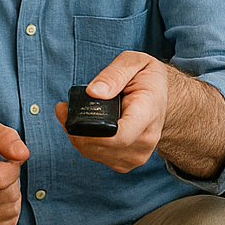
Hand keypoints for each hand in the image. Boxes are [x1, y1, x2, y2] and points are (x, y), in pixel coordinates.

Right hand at [0, 117, 29, 224]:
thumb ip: (1, 135)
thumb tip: (22, 152)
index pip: (1, 177)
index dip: (12, 165)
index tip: (4, 159)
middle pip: (8, 193)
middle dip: (12, 179)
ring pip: (11, 209)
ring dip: (11, 194)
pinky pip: (10, 221)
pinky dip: (9, 208)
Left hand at [54, 51, 167, 172]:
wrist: (160, 98)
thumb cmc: (147, 79)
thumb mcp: (134, 62)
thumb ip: (114, 74)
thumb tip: (93, 92)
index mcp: (148, 113)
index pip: (120, 135)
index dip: (90, 130)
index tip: (71, 112)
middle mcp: (145, 140)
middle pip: (101, 145)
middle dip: (75, 128)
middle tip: (64, 107)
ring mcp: (136, 155)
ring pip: (93, 152)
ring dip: (76, 135)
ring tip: (74, 113)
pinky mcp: (125, 162)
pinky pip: (96, 156)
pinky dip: (84, 142)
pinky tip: (85, 127)